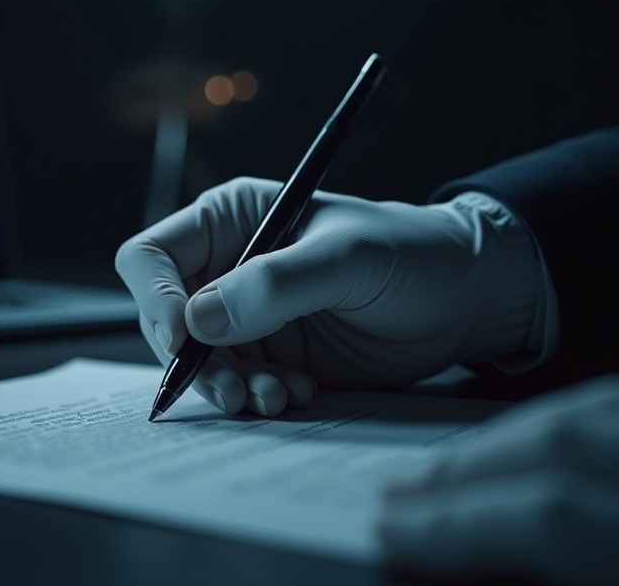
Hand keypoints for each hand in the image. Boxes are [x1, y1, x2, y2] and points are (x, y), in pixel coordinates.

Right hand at [114, 177, 543, 415]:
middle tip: (235, 390)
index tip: (185, 338)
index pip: (153, 255)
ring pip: (197, 362)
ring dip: (229, 387)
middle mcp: (227, 268)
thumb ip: (277, 284)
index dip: (156, 297)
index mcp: (231, 220)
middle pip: (165, 318)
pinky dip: (257, 398)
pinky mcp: (270, 357)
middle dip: (193, 359)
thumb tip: (200, 319)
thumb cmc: (411, 252)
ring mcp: (246, 317)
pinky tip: (300, 392)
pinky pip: (236, 386)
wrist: (465, 299)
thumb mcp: (348, 258)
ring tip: (278, 395)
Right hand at [380, 373, 618, 585]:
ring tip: (455, 468)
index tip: (394, 534)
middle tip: (402, 495)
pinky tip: (544, 442)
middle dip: (466, 470)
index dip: (454, 527)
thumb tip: (456, 568)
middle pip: (568, 444)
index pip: (552, 520)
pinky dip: (585, 418)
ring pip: (607, 406)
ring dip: (515, 436)